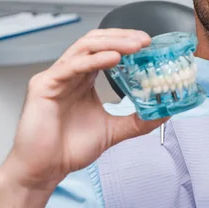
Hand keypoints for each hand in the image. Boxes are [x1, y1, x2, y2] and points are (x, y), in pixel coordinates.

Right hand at [0, 29, 167, 192]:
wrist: (46, 170)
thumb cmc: (70, 148)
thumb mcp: (114, 130)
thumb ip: (137, 120)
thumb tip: (164, 113)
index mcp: (84, 79)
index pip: (105, 48)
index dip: (126, 42)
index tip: (149, 44)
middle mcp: (69, 73)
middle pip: (95, 41)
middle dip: (122, 37)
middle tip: (145, 41)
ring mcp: (55, 77)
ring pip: (85, 47)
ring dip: (112, 43)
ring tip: (134, 46)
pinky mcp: (44, 86)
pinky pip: (71, 66)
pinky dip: (94, 60)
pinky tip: (114, 59)